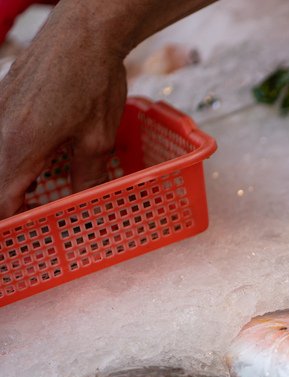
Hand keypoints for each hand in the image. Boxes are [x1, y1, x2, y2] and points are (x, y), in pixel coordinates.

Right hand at [0, 3, 126, 218]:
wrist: (82, 34)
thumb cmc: (93, 83)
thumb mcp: (98, 140)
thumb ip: (87, 178)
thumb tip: (85, 205)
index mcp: (20, 147)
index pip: (3, 203)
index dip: (12, 229)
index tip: (20, 249)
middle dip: (13, 210)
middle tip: (32, 232)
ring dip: (14, 188)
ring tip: (38, 206)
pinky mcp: (3, 104)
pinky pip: (1, 145)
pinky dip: (14, 165)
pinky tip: (36, 174)